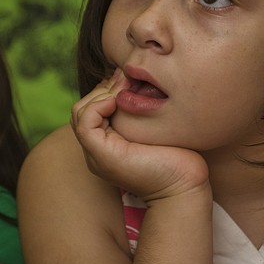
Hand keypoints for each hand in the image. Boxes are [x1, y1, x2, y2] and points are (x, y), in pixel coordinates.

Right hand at [71, 69, 210, 203]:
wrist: (184, 185)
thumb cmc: (179, 155)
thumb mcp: (155, 125)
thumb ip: (141, 108)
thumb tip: (134, 80)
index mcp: (108, 143)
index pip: (92, 106)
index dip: (107, 88)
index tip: (129, 78)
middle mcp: (97, 150)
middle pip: (83, 107)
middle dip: (104, 87)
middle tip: (128, 79)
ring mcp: (97, 155)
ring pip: (79, 112)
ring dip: (101, 93)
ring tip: (126, 89)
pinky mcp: (102, 156)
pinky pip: (84, 123)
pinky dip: (98, 106)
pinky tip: (118, 102)